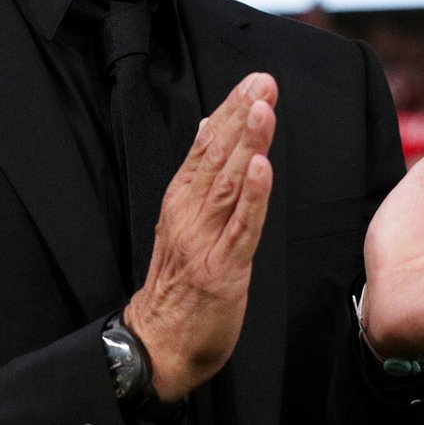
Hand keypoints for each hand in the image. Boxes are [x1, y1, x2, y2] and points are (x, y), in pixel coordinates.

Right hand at [126, 72, 276, 402]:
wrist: (159, 343)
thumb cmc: (177, 283)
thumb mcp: (182, 221)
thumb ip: (198, 176)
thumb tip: (209, 127)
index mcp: (180, 200)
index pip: (206, 146)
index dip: (229, 111)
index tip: (253, 81)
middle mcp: (188, 213)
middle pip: (216, 156)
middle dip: (241, 115)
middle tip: (263, 81)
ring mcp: (203, 240)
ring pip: (228, 183)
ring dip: (247, 144)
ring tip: (263, 110)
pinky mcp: (221, 269)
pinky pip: (240, 227)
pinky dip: (251, 196)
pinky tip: (261, 168)